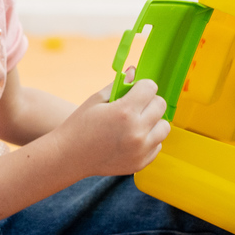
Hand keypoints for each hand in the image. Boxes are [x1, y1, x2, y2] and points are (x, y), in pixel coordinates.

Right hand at [55, 79, 170, 177]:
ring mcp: (141, 150)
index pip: (150, 88)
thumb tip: (135, 71)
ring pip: (164, 126)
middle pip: (160, 105)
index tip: (135, 91)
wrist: (70, 157)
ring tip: (135, 123)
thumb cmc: (81, 125)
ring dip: (153, 121)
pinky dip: (148, 140)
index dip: (142, 86)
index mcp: (124, 112)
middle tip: (134, 106)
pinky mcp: (141, 163)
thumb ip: (119, 85)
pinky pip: (157, 145)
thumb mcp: (96, 100)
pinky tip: (131, 139)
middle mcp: (137, 132)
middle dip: (149, 102)